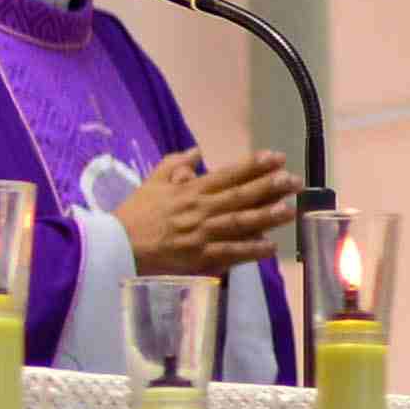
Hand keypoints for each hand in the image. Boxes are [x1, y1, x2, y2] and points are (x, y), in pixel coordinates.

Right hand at [115, 146, 299, 274]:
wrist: (116, 247)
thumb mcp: (151, 182)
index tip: (276, 158)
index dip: (254, 165)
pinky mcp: (200, 257)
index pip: (228, 174)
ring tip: (290, 209)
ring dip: (267, 216)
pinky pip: (230, 252)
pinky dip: (250, 250)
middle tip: (293, 181)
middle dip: (269, 187)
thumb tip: (197, 151)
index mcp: (189, 190)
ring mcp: (201, 234)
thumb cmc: (134, 214)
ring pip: (240, 222)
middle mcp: (200, 210)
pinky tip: (270, 246)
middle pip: (240, 196)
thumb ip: (175, 164)